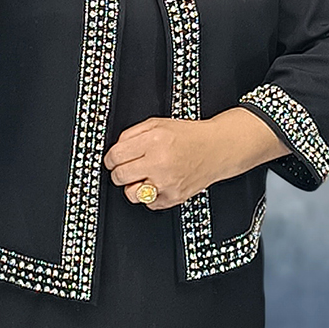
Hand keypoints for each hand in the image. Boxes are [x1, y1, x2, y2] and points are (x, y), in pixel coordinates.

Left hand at [103, 110, 290, 206]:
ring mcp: (167, 182)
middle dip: (119, 172)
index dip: (110, 159)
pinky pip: (149, 203)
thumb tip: (115, 150)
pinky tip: (159, 182)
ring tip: (143, 177)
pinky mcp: (174, 197)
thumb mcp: (157, 124)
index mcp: (153, 141)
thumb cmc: (189, 136)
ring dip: (133, 187)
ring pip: (131, 194)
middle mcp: (159, 163)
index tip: (112, 160)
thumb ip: (132, 134)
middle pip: (119, 176)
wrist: (217, 148)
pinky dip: (150, 195)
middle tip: (127, 168)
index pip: (115, 156)